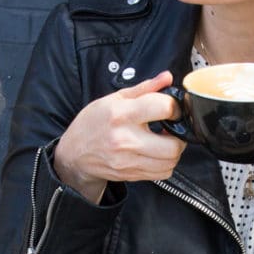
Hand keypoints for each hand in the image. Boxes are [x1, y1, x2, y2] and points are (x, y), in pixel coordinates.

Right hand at [54, 71, 185, 201]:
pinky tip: (157, 154)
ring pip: (171, 161)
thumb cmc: (92, 124)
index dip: (174, 107)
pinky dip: (166, 164)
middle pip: (173, 144)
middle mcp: (125, 140)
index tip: (172, 108)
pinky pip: (163, 173)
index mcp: (121, 114)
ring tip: (164, 141)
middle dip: (178, 135)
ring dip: (174, 150)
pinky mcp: (132, 174)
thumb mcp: (114, 98)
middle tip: (171, 128)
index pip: (163, 108)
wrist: (75, 154)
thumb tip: (167, 78)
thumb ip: (145, 88)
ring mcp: (129, 160)